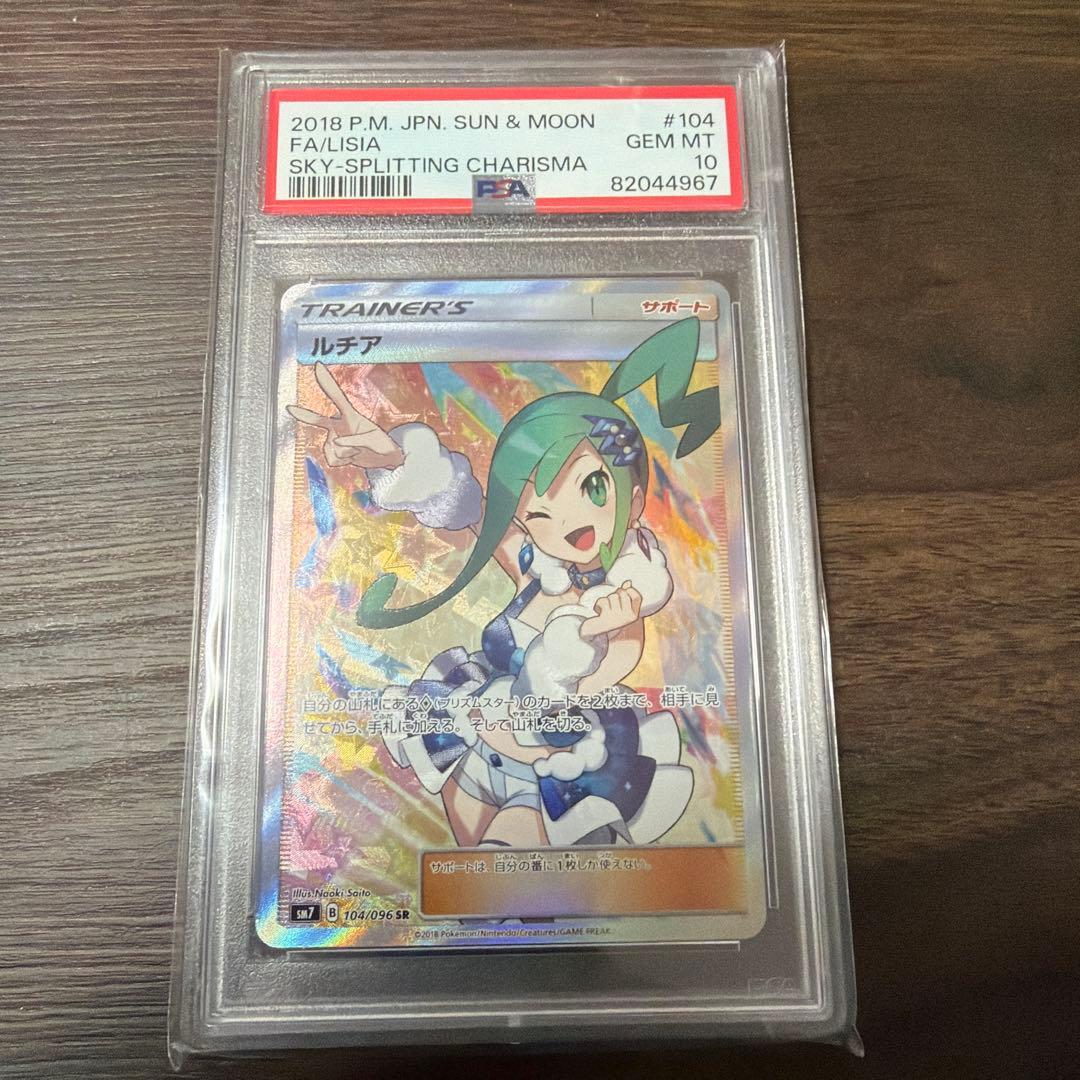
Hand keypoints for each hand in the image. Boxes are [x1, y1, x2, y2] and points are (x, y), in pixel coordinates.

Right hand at [286, 362, 404, 469]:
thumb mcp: (373, 441)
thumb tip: (336, 443)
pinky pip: (332, 460)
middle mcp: (340, 426)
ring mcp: (335, 439)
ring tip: (359, 451)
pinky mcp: (335, 453)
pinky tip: (353, 458)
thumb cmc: (383, 445)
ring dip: (347, 454)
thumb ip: (355, 441)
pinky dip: (343, 462)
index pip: (336, 397)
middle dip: (304, 415)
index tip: (318, 366)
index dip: (326, 381)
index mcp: (350, 416)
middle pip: (319, 420)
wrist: (386, 459)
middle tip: (289, 408)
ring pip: (332, 449)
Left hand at [580, 580, 642, 637]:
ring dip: (606, 599)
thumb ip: (625, 596)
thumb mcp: (620, 608)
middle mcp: (627, 617)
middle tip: (611, 602)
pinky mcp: (606, 618)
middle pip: (623, 593)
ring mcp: (617, 618)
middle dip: (615, 593)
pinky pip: (603, 601)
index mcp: (634, 615)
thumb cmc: (609, 618)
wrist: (596, 633)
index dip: (630, 590)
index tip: (623, 591)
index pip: (637, 597)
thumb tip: (628, 582)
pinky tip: (598, 611)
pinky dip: (598, 603)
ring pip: (612, 596)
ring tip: (604, 608)